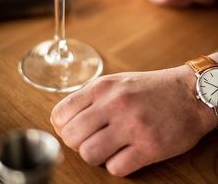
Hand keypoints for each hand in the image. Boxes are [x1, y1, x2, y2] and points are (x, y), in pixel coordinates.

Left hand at [51, 65, 216, 176]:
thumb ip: (90, 98)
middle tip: (91, 140)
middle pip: (71, 136)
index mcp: (102, 87)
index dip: (62, 127)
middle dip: (76, 144)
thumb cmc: (151, 88)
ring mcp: (132, 125)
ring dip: (95, 156)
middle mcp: (114, 104)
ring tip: (108, 148)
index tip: (72, 129)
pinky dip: (117, 165)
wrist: (190, 93)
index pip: (60, 113)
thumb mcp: (116, 82)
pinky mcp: (149, 146)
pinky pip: (116, 168)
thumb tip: (64, 120)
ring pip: (89, 154)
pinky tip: (126, 153)